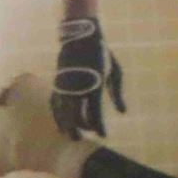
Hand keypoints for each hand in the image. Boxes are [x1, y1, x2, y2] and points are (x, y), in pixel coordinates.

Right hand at [52, 16, 125, 137]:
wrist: (81, 38)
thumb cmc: (102, 55)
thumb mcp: (114, 73)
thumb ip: (117, 94)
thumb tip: (123, 112)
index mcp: (94, 86)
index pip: (95, 114)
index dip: (99, 127)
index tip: (102, 135)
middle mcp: (78, 89)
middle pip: (75, 117)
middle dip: (79, 129)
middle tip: (82, 139)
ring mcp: (65, 86)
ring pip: (62, 112)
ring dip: (66, 125)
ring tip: (71, 135)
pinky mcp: (57, 82)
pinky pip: (54, 103)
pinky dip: (57, 114)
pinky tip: (60, 122)